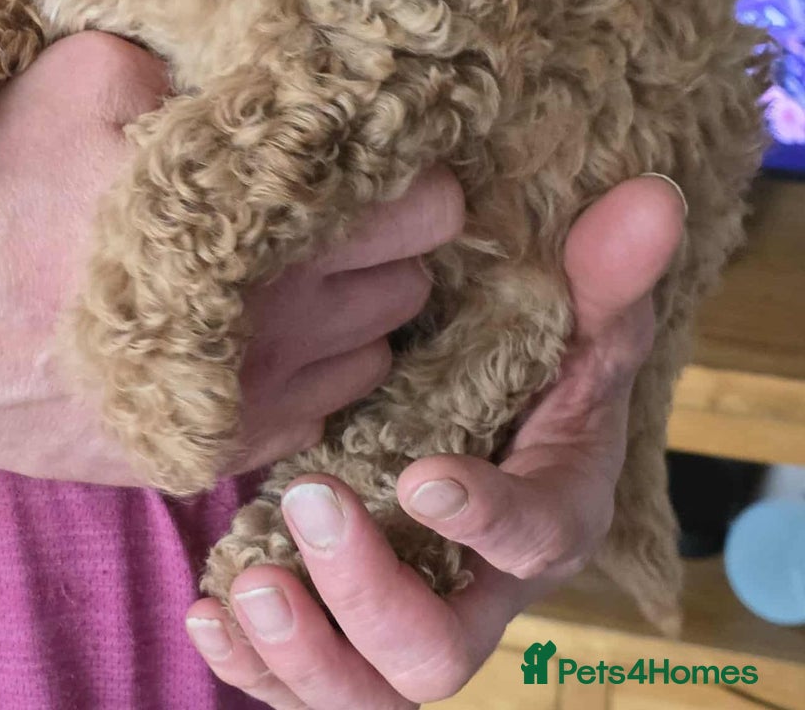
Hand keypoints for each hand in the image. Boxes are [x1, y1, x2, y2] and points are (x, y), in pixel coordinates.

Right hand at [0, 30, 462, 479]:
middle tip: (340, 199)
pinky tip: (262, 326)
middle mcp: (277, 320)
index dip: (411, 167)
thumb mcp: (82, 75)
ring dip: (358, 301)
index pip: (423, 204)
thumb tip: (270, 73)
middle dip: (392, 231)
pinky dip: (316, 366)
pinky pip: (324, 407)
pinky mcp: (209, 448)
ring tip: (296, 262)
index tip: (381, 145)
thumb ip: (197, 70)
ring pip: (378, 345)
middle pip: (415, 276)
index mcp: (260, 220)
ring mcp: (248, 397)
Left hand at [184, 174, 686, 707]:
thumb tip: (651, 199)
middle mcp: (481, 588)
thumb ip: (603, 272)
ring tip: (246, 583)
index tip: (423, 472)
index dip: (486, 520)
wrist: (492, 416)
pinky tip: (209, 611)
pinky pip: (306, 687)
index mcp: (552, 514)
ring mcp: (410, 617)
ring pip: (369, 692)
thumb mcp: (574, 319)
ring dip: (304, 653)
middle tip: (312, 503)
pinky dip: (256, 667)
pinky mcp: (348, 631)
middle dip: (370, 594)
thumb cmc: (537, 365)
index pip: (536, 540)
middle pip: (441, 651)